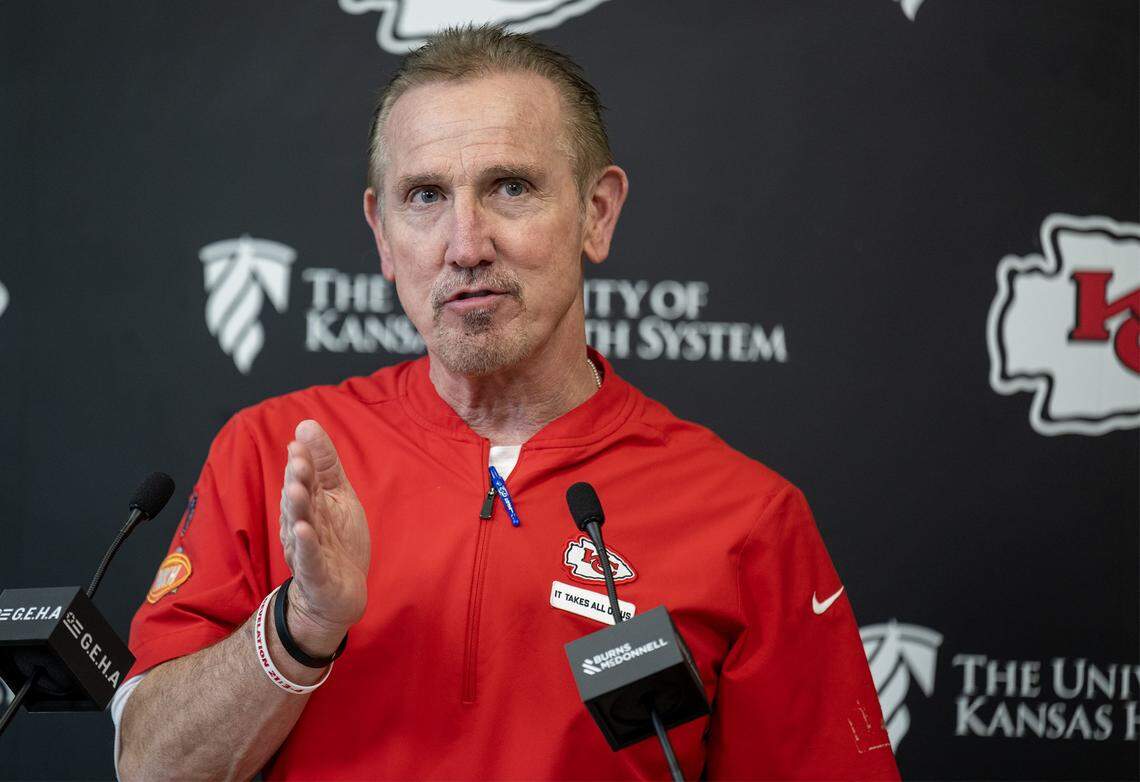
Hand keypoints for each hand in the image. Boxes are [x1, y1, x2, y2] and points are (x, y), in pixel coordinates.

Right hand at [278, 420, 369, 653]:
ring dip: (297, 507)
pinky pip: (309, 559)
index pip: (305, 479)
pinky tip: (302, 529)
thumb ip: (324, 463)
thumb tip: (306, 424)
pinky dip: (306, 545)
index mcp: (309, 504)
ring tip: (296, 488)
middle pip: (299, 500)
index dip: (303, 462)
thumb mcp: (338, 496)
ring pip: (300, 526)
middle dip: (297, 480)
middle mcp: (303, 524)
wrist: (338, 595)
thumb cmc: (337, 541)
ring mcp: (308, 550)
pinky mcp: (316, 574)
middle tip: (297, 460)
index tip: (299, 442)